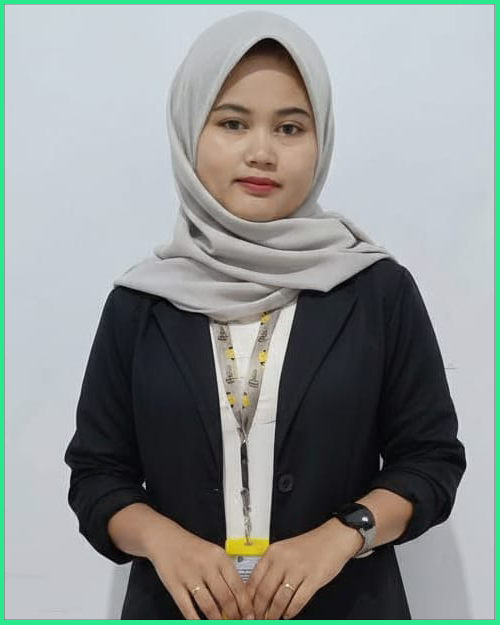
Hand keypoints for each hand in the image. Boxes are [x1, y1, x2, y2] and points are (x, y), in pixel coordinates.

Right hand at [146, 520, 254, 619]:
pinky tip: (201, 623)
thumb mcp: (214, 553)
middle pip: (225, 598)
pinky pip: (187, 608)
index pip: (237, 585)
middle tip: (236, 622)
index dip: (245, 605)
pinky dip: (196, 620)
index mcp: (219, 557)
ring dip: (217, 620)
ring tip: (221, 624)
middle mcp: (206, 566)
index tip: (250, 616)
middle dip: (233, 616)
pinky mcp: (174, 585)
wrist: (165, 539)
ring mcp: (189, 576)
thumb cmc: (192, 548)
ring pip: (208, 606)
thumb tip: (239, 597)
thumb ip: (225, 571)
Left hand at [245, 519, 361, 619]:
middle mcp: (283, 561)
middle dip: (259, 611)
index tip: (247, 609)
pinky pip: (298, 601)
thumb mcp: (284, 551)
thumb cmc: (309, 546)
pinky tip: (288, 614)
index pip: (253, 580)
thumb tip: (257, 592)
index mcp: (272, 553)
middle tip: (258, 618)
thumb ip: (271, 568)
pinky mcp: (313, 579)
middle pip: (264, 593)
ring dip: (274, 614)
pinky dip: (291, 611)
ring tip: (272, 619)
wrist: (333, 538)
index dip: (248, 599)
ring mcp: (298, 570)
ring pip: (279, 600)